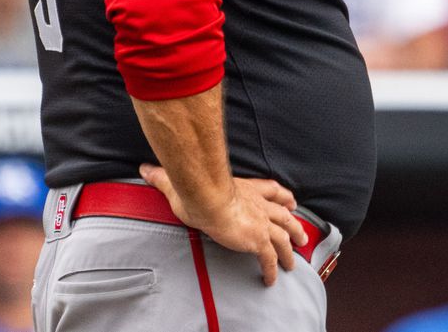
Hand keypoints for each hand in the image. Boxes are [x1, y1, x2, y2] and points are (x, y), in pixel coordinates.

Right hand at [140, 164, 307, 285]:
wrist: (206, 196)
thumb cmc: (196, 187)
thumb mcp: (180, 182)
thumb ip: (165, 177)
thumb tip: (146, 168)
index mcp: (247, 189)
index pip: (272, 190)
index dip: (283, 197)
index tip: (291, 201)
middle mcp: (259, 204)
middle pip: (284, 215)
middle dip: (294, 225)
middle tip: (301, 235)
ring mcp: (261, 222)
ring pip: (283, 237)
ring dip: (290, 249)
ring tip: (294, 261)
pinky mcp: (257, 240)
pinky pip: (270, 259)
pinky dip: (272, 269)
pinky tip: (272, 279)